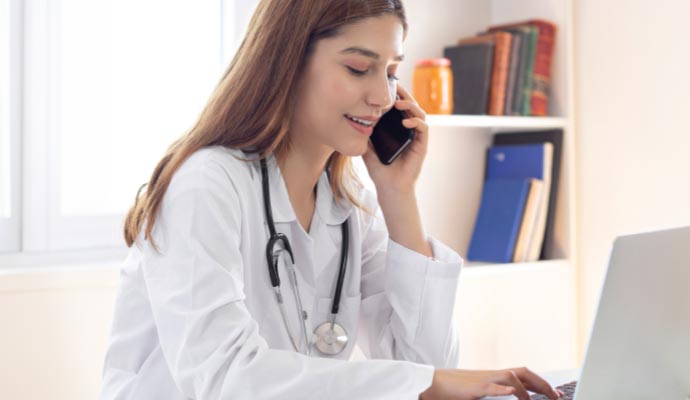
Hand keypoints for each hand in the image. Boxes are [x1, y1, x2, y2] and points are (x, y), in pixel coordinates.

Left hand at [362, 84, 427, 196]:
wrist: (389, 189)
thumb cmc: (379, 170)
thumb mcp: (367, 147)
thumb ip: (364, 133)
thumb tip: (353, 118)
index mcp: (397, 128)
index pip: (399, 106)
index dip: (395, 94)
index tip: (386, 85)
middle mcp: (409, 130)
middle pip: (411, 105)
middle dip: (403, 94)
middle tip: (394, 86)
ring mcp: (416, 137)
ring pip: (420, 113)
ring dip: (410, 105)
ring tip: (399, 103)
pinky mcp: (422, 146)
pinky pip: (424, 128)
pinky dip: (417, 122)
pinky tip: (407, 121)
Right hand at [419, 367, 562, 399]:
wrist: (431, 383)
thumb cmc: (452, 390)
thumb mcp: (477, 393)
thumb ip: (493, 393)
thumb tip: (509, 395)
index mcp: (493, 376)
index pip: (522, 375)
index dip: (541, 383)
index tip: (555, 394)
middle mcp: (491, 375)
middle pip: (522, 372)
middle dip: (542, 384)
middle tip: (557, 396)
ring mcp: (483, 380)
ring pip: (511, 376)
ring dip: (527, 389)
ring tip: (538, 399)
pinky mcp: (473, 388)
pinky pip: (490, 387)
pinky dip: (503, 389)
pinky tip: (513, 392)